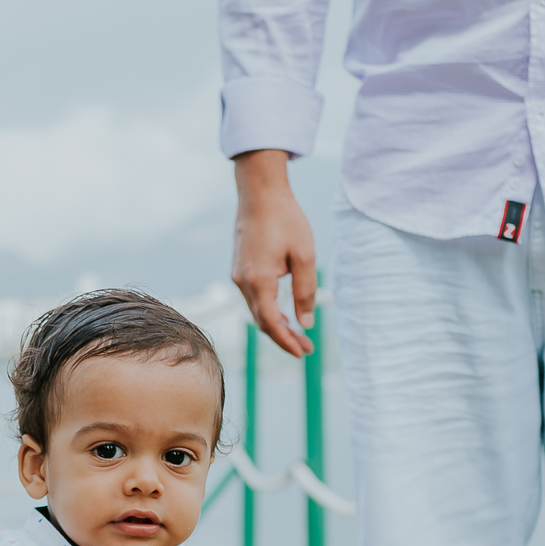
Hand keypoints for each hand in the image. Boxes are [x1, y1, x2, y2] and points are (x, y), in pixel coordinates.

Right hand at [231, 149, 316, 357]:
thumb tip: (306, 322)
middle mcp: (243, 282)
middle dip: (284, 338)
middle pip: (262, 321)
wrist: (259, 193)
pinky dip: (268, 311)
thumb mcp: (305, 255)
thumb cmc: (285, 220)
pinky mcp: (239, 270)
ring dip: (276, 325)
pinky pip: (253, 299)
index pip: (271, 323)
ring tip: (298, 334)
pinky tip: (283, 313)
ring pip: (257, 311)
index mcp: (259, 280)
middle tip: (306, 348)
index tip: (303, 352)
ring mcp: (238, 276)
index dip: (287, 341)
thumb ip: (305, 291)